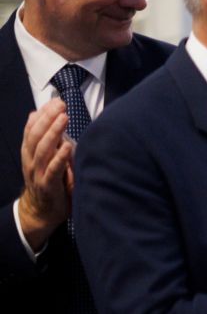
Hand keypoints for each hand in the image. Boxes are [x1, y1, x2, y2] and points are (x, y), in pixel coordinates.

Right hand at [17, 98, 73, 248]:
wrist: (42, 211)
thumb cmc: (48, 181)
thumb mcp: (44, 158)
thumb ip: (44, 138)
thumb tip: (39, 115)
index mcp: (29, 153)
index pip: (32, 129)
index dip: (42, 114)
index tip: (55, 101)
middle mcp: (31, 161)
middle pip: (36, 136)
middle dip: (48, 119)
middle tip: (60, 105)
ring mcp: (38, 173)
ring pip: (43, 149)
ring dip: (53, 132)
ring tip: (64, 118)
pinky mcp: (48, 186)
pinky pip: (53, 170)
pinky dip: (60, 157)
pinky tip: (69, 146)